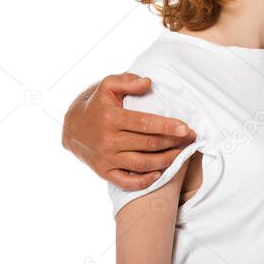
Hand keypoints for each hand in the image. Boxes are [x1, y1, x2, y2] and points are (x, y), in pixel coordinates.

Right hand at [61, 73, 194, 188]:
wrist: (72, 127)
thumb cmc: (97, 104)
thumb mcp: (108, 85)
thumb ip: (128, 81)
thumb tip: (148, 83)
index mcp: (111, 118)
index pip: (144, 123)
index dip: (167, 126)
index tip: (186, 128)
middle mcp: (108, 140)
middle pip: (148, 144)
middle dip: (174, 143)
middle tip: (192, 140)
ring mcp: (106, 158)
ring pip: (142, 163)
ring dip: (166, 161)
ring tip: (183, 154)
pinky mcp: (104, 172)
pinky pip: (127, 181)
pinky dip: (145, 181)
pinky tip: (160, 174)